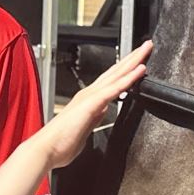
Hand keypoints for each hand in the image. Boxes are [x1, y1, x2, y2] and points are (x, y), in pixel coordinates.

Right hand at [38, 41, 151, 168]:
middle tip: (146, 45)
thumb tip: (103, 111)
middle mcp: (89, 93)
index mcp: (89, 100)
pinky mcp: (92, 103)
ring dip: (133, 61)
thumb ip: (95, 118)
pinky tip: (140, 70)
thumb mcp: (85, 128)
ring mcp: (91, 96)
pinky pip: (115, 87)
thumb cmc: (61, 143)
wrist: (46, 148)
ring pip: (117, 74)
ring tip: (146, 49)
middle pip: (116, 71)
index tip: (139, 62)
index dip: (126, 69)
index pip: (112, 80)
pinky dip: (128, 78)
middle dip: (132, 58)